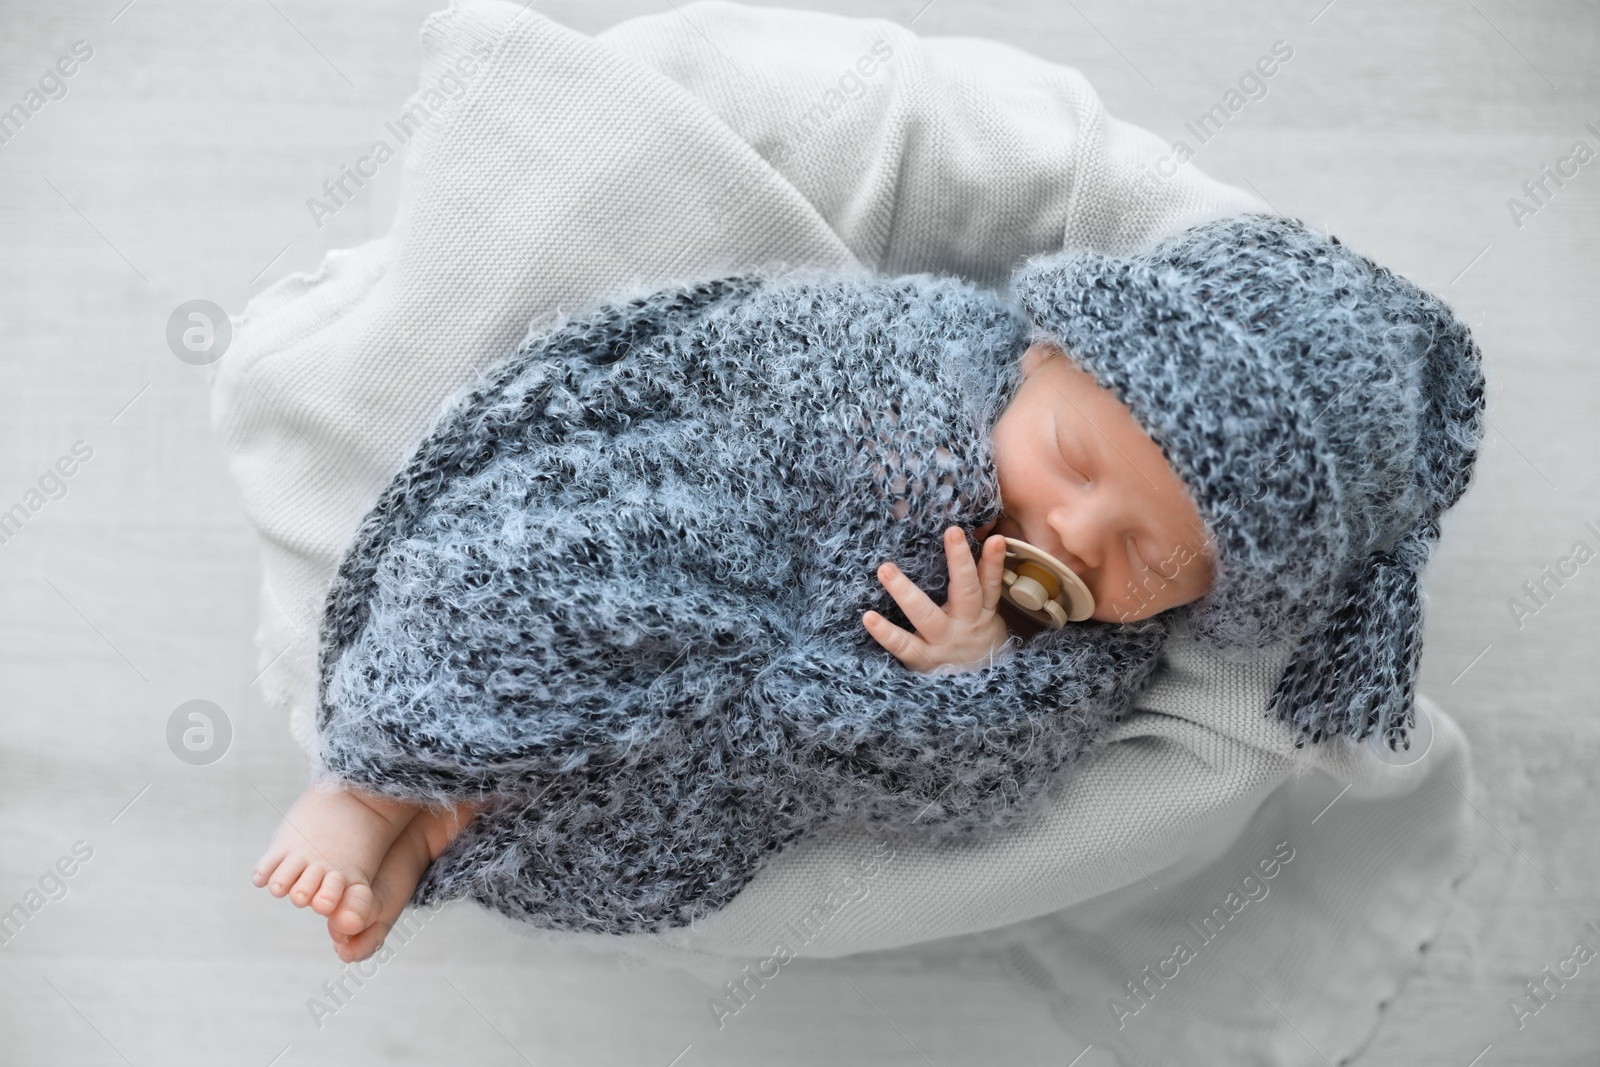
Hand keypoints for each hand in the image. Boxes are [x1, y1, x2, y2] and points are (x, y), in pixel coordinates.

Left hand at [863, 527, 1010, 673]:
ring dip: (906, 592)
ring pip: (927, 615)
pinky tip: (868, 617)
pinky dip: (885, 633)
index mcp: (982, 612)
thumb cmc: (974, 641)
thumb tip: (978, 538)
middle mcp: (965, 624)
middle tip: (952, 532)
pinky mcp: (922, 660)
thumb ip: (979, 583)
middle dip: (960, 561)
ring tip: (886, 570)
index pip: (989, 583)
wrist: (977, 690)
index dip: (993, 562)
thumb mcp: (985, 615)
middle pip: (966, 591)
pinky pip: (903, 646)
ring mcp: (943, 642)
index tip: (995, 538)